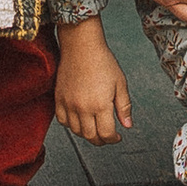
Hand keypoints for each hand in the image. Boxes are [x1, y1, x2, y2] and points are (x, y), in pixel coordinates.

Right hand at [56, 20, 131, 143]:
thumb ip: (124, 107)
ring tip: (95, 127)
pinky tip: (80, 119)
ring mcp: (69, 104)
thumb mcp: (120, 83)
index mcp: (100, 105)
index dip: (113, 139)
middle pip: (91, 136)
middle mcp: (83, 107)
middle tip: (107, 135)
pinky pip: (62, 121)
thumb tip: (127, 126)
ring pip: (76, 131)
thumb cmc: (103, 61)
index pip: (106, 134)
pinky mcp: (59, 99)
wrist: (81, 46)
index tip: (117, 136)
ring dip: (87, 133)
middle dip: (101, 140)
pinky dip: (71, 125)